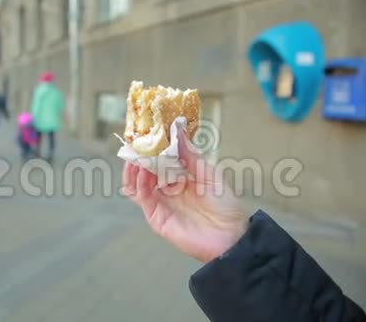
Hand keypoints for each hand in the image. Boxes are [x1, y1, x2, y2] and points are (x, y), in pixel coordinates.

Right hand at [122, 128, 248, 263]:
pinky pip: (141, 198)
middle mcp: (168, 190)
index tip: (149, 132)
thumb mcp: (209, 174)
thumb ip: (191, 155)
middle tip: (137, 142)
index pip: (161, 160)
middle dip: (140, 156)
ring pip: (138, 184)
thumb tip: (178, 130)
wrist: (231, 236)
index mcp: (181, 179)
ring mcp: (161, 204)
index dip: (154, 148)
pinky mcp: (156, 217)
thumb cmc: (225, 206)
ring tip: (136, 156)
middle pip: (146, 171)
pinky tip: (141, 171)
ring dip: (134, 169)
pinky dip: (138, 184)